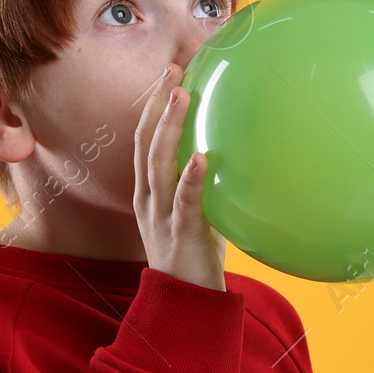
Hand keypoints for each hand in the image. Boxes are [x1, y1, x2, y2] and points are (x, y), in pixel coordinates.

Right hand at [133, 62, 226, 290]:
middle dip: (157, 104)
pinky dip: (191, 178)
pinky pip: (185, 202)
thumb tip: (228, 151)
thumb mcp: (195, 210)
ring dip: (170, 127)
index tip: (169, 73)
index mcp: (149, 190)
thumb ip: (203, 183)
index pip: (146, 139)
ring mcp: (160, 215)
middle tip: (172, 69)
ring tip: (182, 96)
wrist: (185, 303)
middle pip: (146, 141)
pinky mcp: (180, 234)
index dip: (154, 105)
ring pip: (158, 164)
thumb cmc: (194, 253)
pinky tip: (201, 157)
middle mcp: (149, 197)